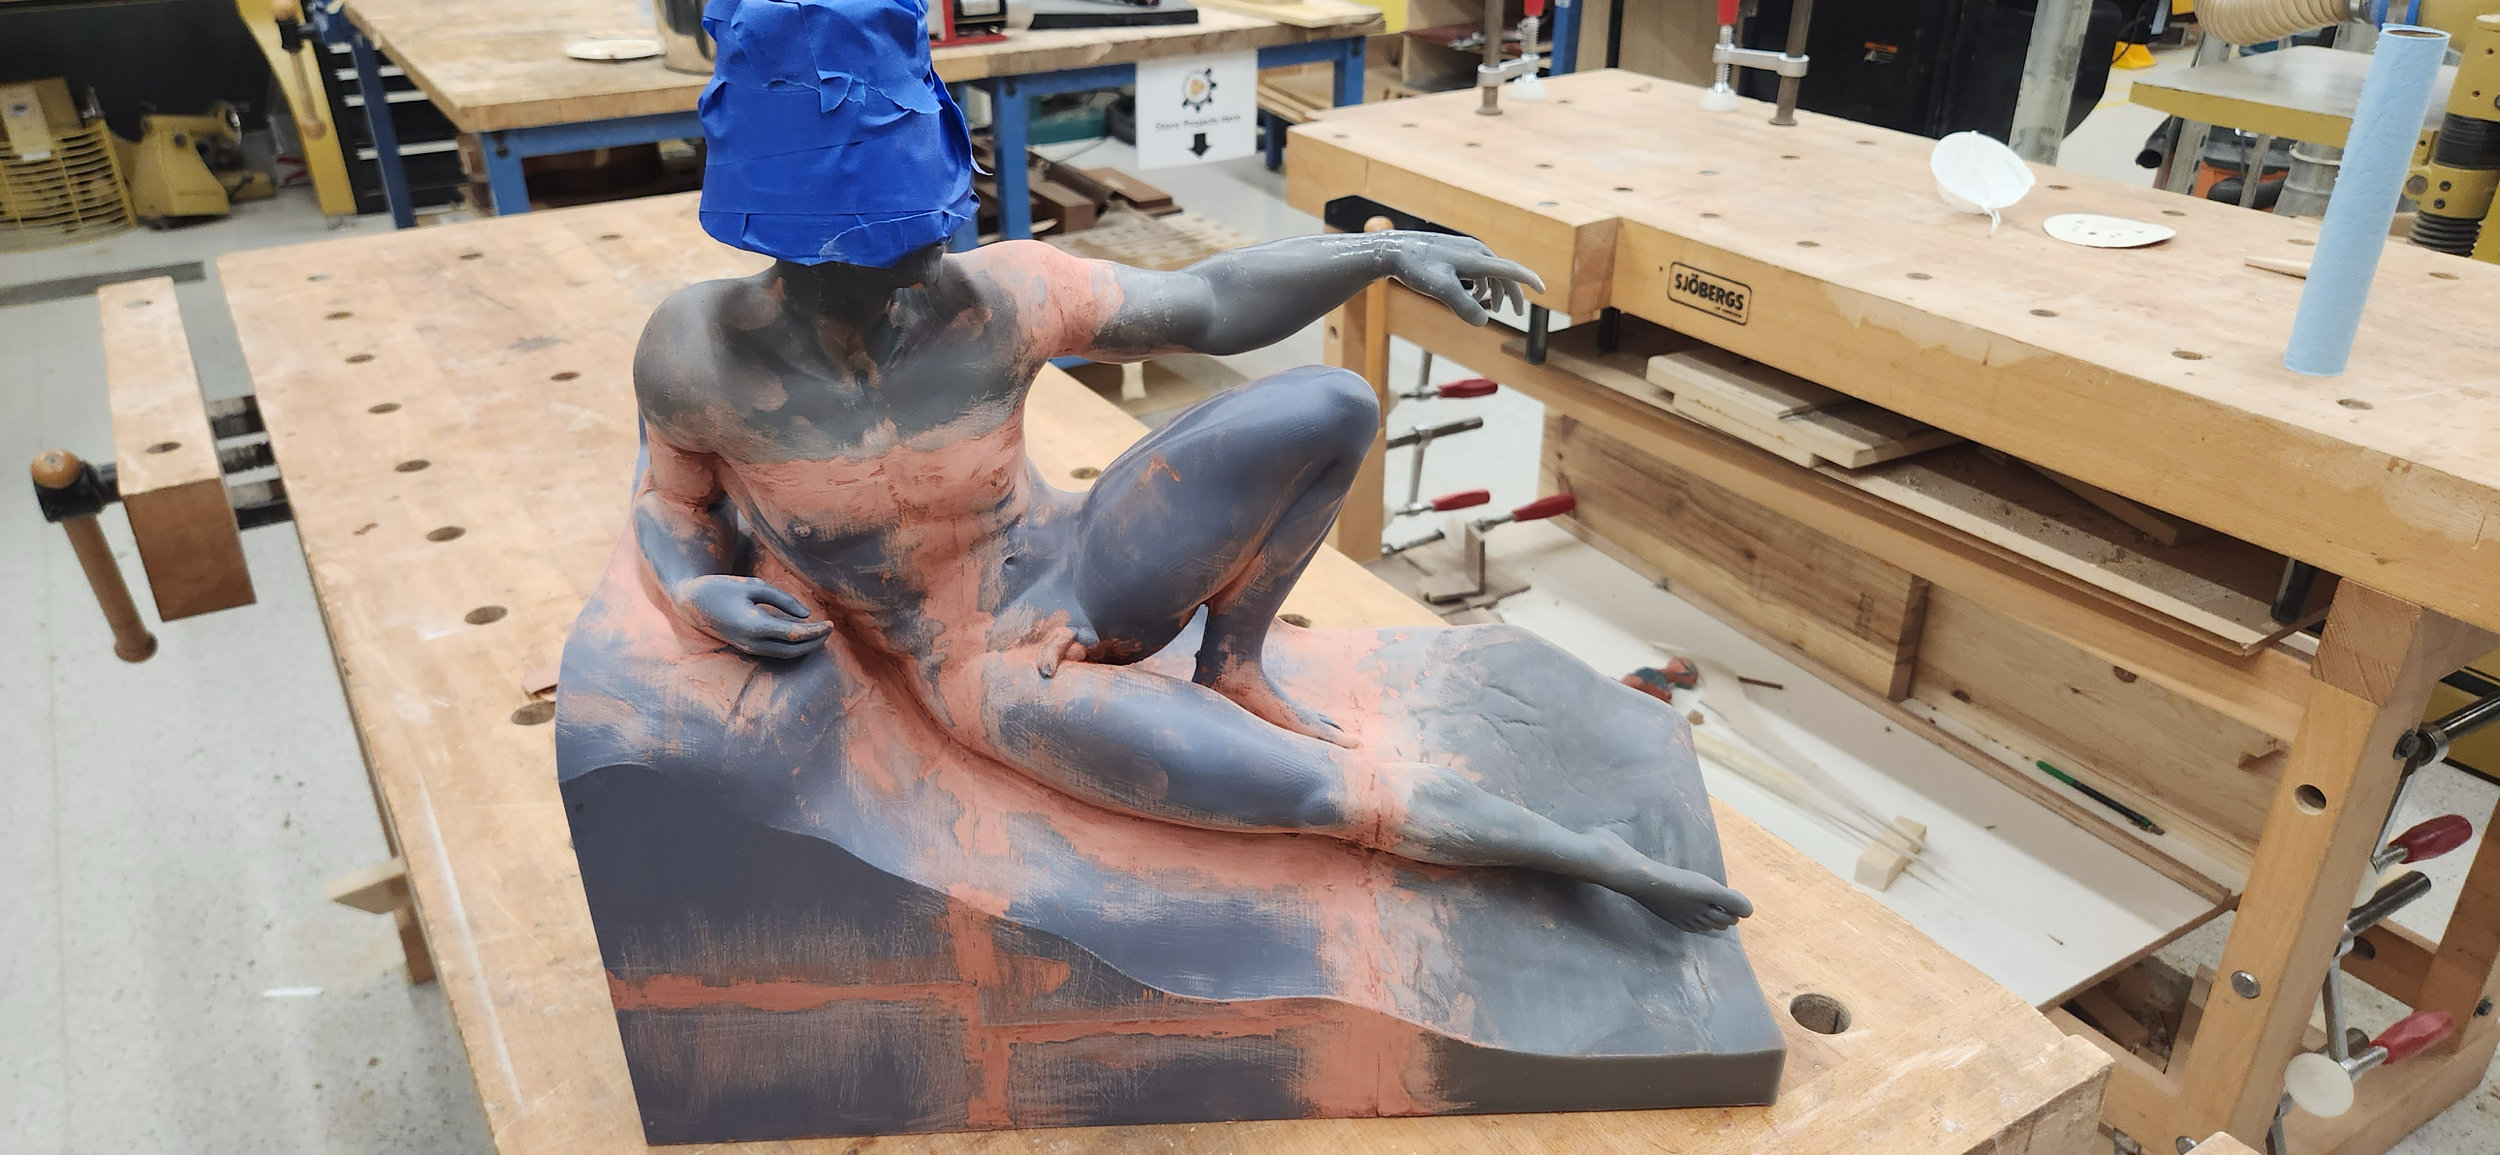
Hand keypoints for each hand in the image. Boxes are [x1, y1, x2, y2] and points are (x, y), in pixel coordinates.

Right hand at [672, 575, 831, 659]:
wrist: (692, 602)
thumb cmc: (723, 588)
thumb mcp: (753, 585)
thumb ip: (782, 599)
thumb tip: (806, 615)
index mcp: (754, 625)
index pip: (794, 634)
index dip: (815, 631)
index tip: (831, 623)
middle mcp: (751, 642)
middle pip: (792, 649)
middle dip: (815, 641)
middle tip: (830, 629)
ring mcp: (748, 648)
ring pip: (784, 655)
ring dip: (805, 646)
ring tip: (821, 633)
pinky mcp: (746, 648)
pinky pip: (775, 652)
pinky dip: (793, 647)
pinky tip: (803, 637)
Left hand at [1385, 234, 1546, 326]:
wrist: (1393, 250)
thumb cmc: (1416, 268)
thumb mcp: (1440, 289)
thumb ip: (1463, 306)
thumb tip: (1485, 322)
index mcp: (1477, 260)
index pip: (1511, 269)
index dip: (1528, 280)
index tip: (1543, 289)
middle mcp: (1476, 252)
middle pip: (1503, 273)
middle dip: (1511, 294)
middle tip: (1514, 314)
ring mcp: (1465, 250)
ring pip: (1490, 272)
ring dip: (1494, 290)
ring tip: (1491, 308)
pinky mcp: (1454, 252)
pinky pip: (1477, 269)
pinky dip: (1480, 284)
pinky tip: (1471, 296)